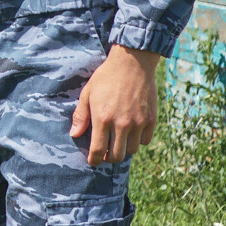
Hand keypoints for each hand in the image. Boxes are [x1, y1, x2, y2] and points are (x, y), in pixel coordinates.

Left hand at [70, 46, 160, 164]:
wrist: (132, 63)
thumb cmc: (106, 77)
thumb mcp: (87, 93)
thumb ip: (81, 116)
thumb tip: (75, 134)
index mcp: (102, 118)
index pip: (97, 150)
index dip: (94, 160)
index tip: (92, 161)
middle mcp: (121, 124)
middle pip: (116, 156)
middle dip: (108, 158)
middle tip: (105, 152)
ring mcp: (137, 123)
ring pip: (131, 150)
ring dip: (123, 149)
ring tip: (117, 141)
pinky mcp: (150, 120)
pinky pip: (144, 141)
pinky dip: (138, 140)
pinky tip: (131, 132)